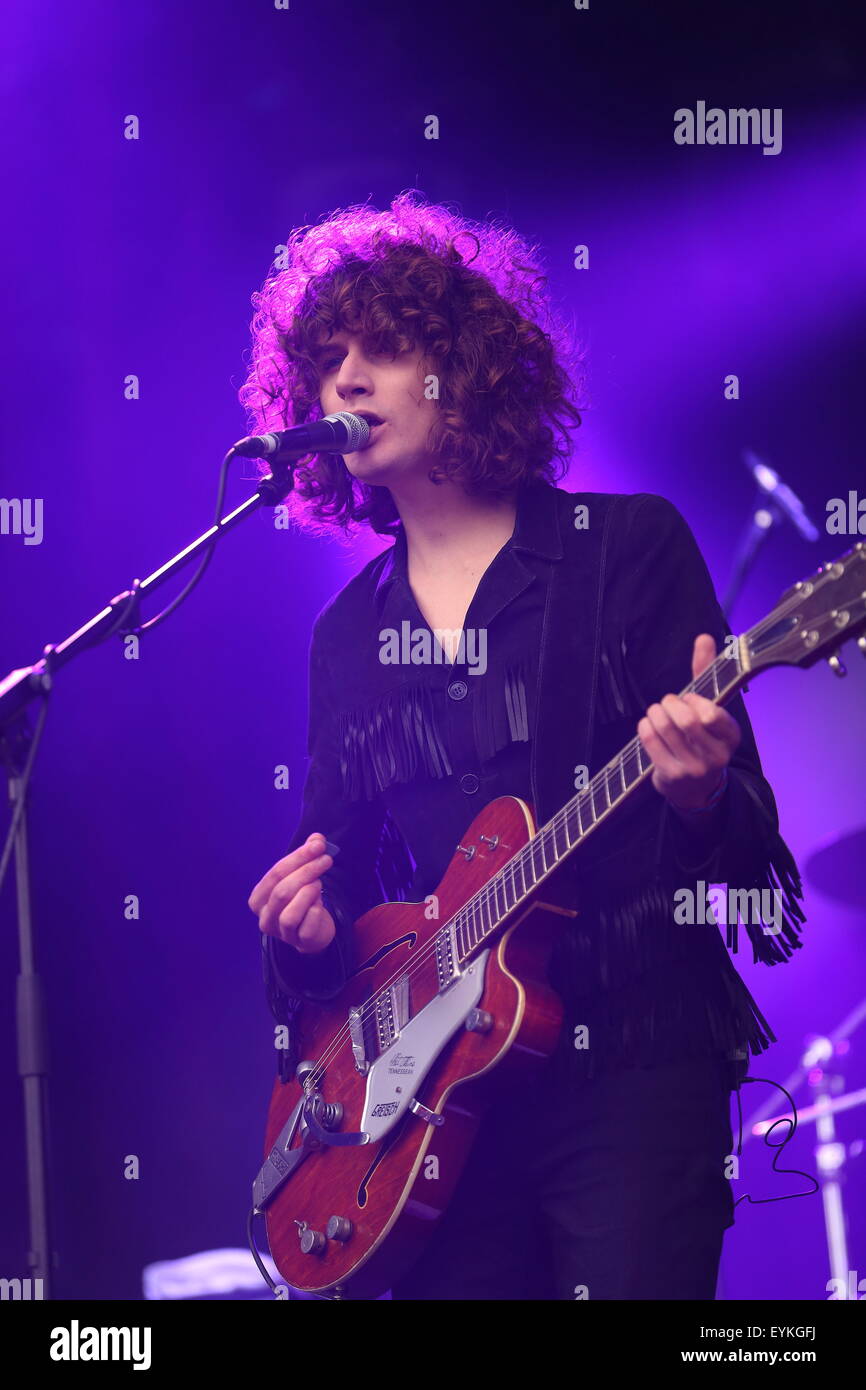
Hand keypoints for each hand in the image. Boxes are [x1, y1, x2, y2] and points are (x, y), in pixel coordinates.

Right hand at [248, 832, 336, 952]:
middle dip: (307, 871)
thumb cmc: (301, 898)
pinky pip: (306, 927)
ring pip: (289, 914)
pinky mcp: (300, 943)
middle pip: (282, 891)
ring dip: (308, 893)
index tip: (319, 846)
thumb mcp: (301, 875)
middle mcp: (265, 918)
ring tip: (319, 884)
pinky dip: (315, 911)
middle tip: (326, 860)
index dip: (298, 858)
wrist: (312, 930)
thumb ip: (307, 855)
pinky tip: (320, 904)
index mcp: (259, 899)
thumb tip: (317, 838)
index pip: (275, 874)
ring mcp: (281, 934)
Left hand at [637, 634, 740, 810]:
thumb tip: (704, 637)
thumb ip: (707, 673)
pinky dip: (645, 727)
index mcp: (730, 735)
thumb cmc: (701, 737)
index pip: (712, 713)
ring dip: (654, 713)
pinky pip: (651, 742)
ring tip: (655, 712)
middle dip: (670, 704)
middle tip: (666, 703)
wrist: (696, 788)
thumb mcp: (709, 707)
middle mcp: (717, 755)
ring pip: (666, 729)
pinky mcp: (671, 776)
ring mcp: (694, 768)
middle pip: (686, 720)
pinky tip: (648, 724)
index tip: (688, 699)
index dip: (693, 701)